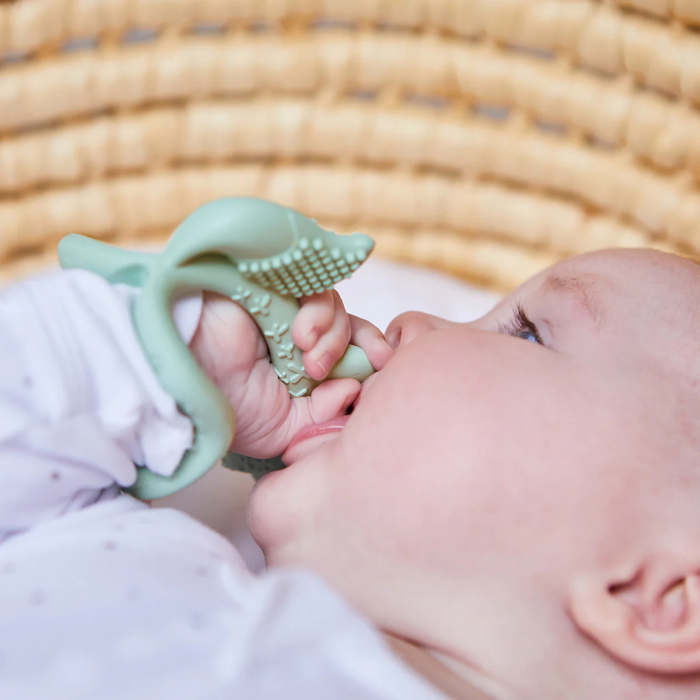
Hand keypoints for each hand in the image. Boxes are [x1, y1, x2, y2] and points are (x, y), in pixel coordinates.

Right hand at [189, 290, 392, 458]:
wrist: (188, 379)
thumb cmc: (230, 408)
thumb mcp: (286, 429)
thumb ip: (324, 414)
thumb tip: (353, 390)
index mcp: (302, 367)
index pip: (351, 354)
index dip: (372, 358)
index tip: (386, 370)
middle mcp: (297, 336)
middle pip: (352, 326)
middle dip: (369, 343)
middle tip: (369, 363)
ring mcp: (286, 308)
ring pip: (337, 308)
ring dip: (334, 337)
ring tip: (311, 363)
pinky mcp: (275, 284)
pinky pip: (316, 288)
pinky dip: (320, 313)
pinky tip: (300, 336)